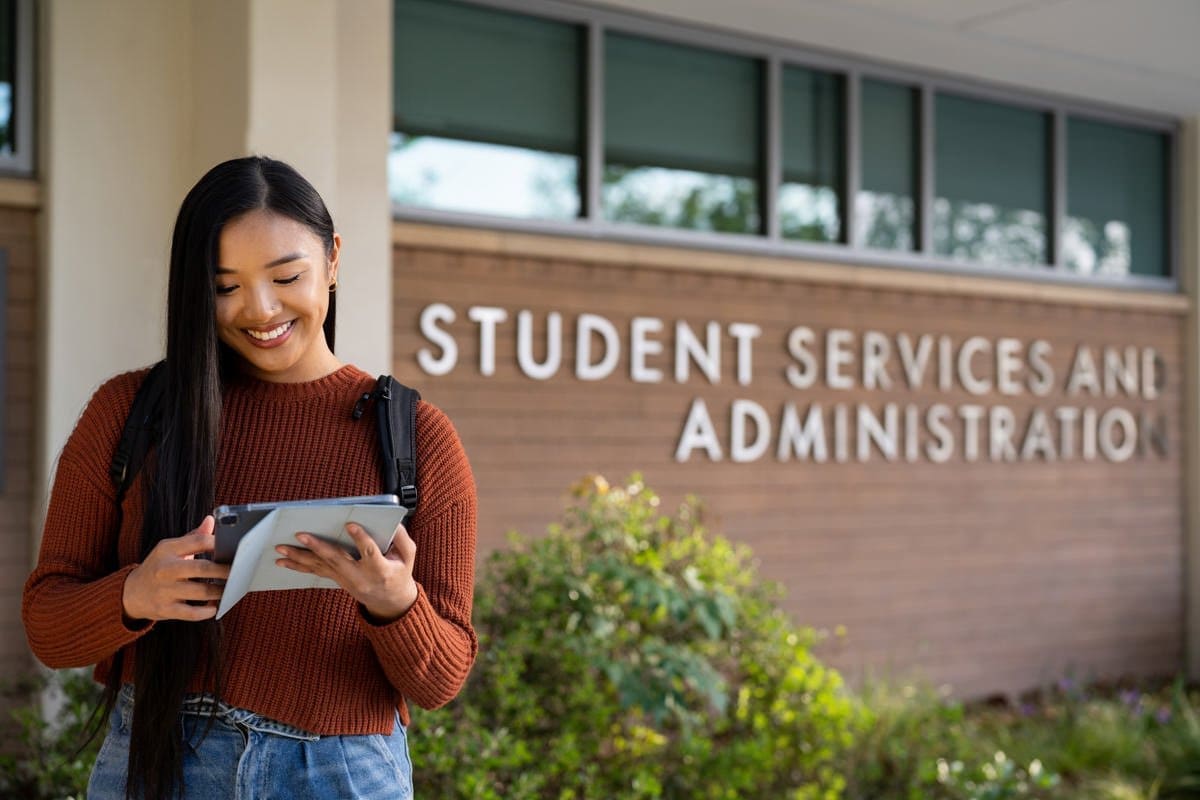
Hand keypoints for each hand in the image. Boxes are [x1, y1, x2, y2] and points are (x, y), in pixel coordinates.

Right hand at [122, 516, 230, 622]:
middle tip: (240, 571)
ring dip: (220, 591)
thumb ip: (193, 537)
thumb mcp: (170, 549)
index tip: (234, 548)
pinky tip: (215, 607)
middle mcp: (165, 569)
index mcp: (167, 549)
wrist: (130, 593)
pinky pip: (191, 613)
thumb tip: (211, 520)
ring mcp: (165, 591)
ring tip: (231, 589)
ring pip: (200, 592)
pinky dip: (206, 611)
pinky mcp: (165, 610)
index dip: (218, 544)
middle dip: (225, 571)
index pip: (198, 541)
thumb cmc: (158, 567)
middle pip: (202, 568)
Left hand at [275, 522, 418, 622]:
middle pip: (337, 561)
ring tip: (281, 549)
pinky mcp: (337, 581)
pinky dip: (298, 566)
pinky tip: (283, 561)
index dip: (361, 539)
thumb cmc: (400, 572)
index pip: (371, 553)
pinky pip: (316, 573)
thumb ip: (402, 538)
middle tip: (301, 535)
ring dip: (299, 558)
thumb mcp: (409, 556)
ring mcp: (346, 581)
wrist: (391, 602)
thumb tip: (392, 522)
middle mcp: (361, 577)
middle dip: (318, 548)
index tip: (350, 525)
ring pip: (321, 568)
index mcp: (381, 570)